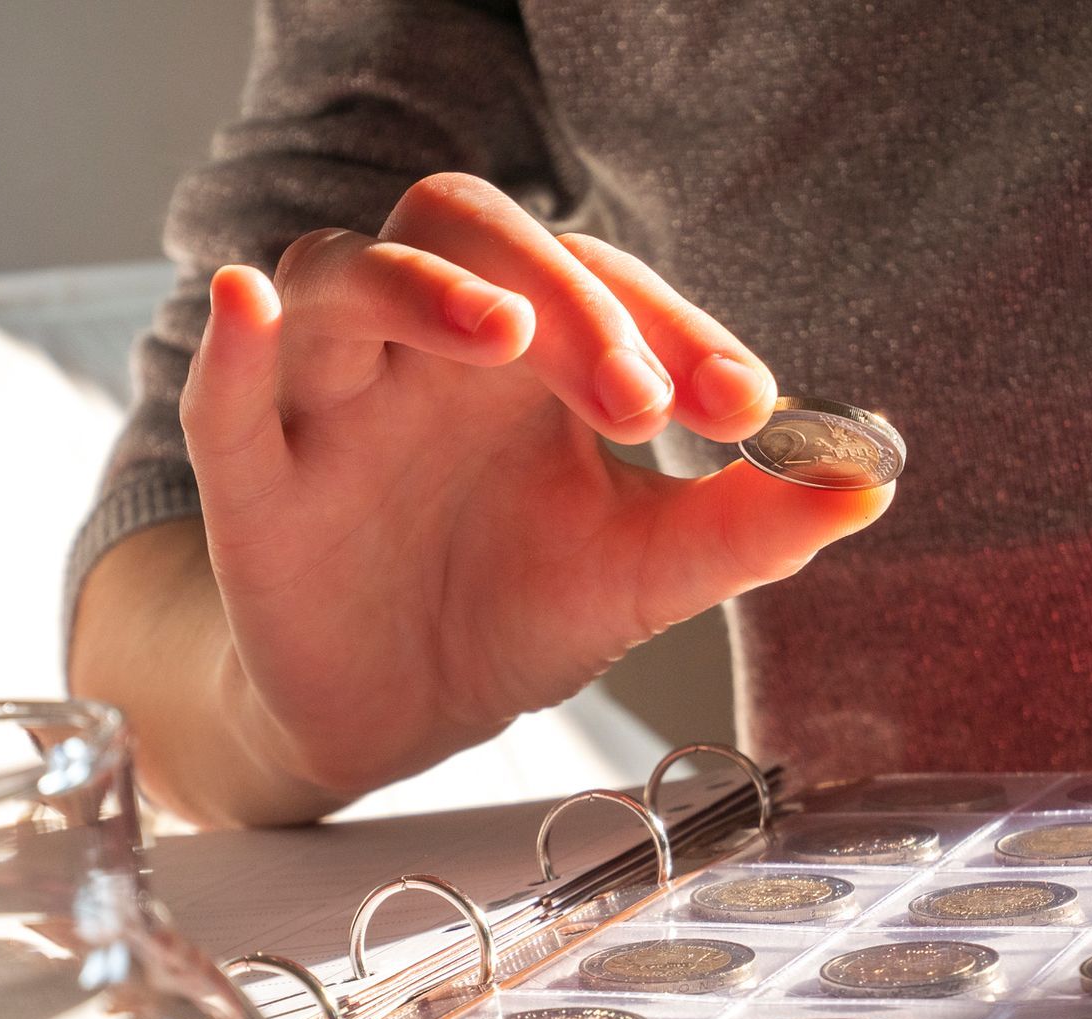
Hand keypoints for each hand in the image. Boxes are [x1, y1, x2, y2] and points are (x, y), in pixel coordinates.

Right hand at [172, 173, 891, 813]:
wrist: (403, 712)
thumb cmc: (511, 609)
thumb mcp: (643, 570)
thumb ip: (746, 526)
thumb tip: (868, 482)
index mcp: (525, 355)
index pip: (595, 278)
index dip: (672, 321)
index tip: (747, 406)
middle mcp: (425, 352)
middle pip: (468, 233)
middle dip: (570, 301)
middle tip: (647, 401)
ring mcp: (329, 404)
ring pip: (343, 277)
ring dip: (424, 289)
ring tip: (507, 331)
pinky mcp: (253, 486)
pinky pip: (223, 396)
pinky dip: (231, 345)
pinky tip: (249, 306)